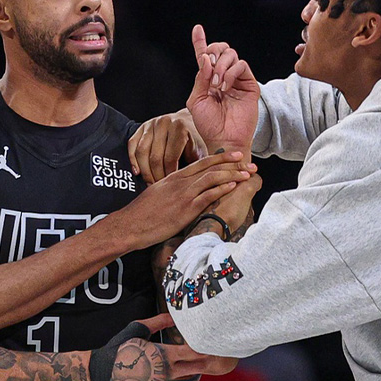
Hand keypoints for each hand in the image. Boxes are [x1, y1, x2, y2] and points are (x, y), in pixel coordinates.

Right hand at [105, 314, 237, 380]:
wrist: (100, 374)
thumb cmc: (119, 348)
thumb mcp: (137, 330)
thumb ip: (159, 322)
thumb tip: (175, 315)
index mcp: (163, 356)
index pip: (194, 352)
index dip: (204, 347)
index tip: (209, 342)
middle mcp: (165, 375)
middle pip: (198, 369)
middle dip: (205, 361)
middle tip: (210, 354)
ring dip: (194, 373)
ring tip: (193, 364)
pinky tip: (178, 375)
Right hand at [107, 150, 255, 248]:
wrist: (130, 225)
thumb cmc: (143, 213)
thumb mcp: (159, 194)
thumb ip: (174, 190)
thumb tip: (185, 191)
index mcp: (174, 177)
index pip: (202, 162)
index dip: (221, 157)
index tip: (236, 155)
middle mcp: (181, 182)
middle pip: (211, 166)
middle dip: (233, 163)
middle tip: (250, 162)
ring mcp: (184, 194)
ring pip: (212, 178)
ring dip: (232, 174)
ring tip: (247, 173)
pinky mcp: (185, 209)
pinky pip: (207, 195)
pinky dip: (221, 189)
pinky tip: (233, 185)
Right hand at [128, 110, 206, 183]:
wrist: (186, 122)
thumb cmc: (194, 141)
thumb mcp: (200, 151)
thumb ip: (197, 165)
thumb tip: (193, 183)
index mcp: (180, 128)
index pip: (170, 158)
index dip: (169, 175)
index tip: (171, 187)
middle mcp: (164, 123)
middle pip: (155, 157)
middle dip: (156, 176)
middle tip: (160, 188)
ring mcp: (151, 124)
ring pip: (142, 152)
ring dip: (145, 171)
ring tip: (150, 183)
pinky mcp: (142, 127)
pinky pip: (132, 145)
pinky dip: (133, 160)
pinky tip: (137, 172)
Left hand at [187, 25, 259, 151]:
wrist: (224, 138)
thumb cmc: (209, 124)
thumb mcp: (196, 100)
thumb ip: (200, 78)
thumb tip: (206, 60)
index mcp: (209, 79)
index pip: (205, 56)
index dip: (200, 41)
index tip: (197, 29)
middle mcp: (223, 76)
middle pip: (221, 49)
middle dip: (213, 53)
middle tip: (209, 69)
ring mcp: (237, 79)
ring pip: (231, 54)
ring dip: (220, 66)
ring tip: (217, 85)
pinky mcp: (249, 84)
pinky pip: (241, 65)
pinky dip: (230, 73)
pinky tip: (225, 87)